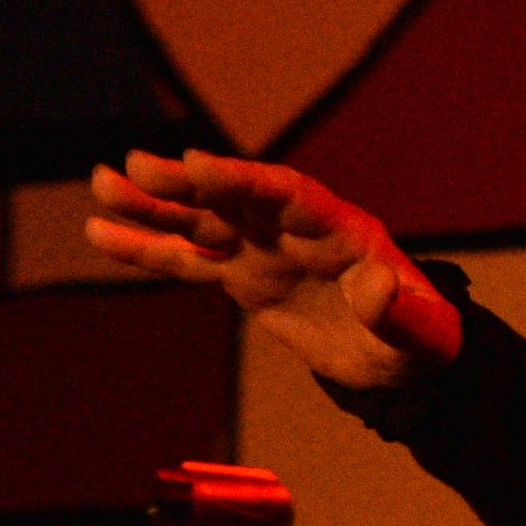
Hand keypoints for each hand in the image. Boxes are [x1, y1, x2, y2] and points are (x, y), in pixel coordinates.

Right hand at [81, 150, 461, 395]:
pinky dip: (148, 248)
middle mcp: (295, 229)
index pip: (285, 195)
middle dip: (186, 182)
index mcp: (341, 231)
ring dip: (153, 204)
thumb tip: (377, 287)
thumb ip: (402, 312)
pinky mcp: (243, 275)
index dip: (241, 180)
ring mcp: (264, 249)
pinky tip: (102, 234)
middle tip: (131, 165)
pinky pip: (189, 259)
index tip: (195, 165)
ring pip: (202, 220)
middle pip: (234, 196)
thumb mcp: (424, 335)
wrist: (399, 360)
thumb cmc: (420, 341)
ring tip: (101, 183)